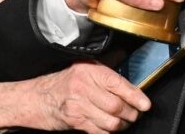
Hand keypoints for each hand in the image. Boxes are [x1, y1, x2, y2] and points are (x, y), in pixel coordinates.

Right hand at [28, 62, 149, 132]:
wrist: (38, 98)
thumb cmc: (62, 83)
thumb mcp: (82, 68)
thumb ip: (104, 67)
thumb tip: (123, 57)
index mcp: (88, 70)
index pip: (117, 83)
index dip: (135, 96)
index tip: (145, 104)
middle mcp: (83, 86)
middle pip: (117, 106)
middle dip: (130, 113)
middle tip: (134, 114)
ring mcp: (79, 106)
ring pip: (111, 122)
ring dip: (121, 125)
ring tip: (123, 122)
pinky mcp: (76, 121)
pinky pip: (100, 131)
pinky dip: (109, 132)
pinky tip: (110, 128)